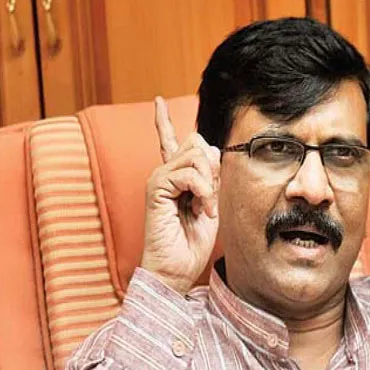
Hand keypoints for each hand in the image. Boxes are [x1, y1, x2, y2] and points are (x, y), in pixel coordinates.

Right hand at [140, 96, 220, 293]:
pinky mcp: (156, 188)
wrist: (177, 269)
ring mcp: (158, 179)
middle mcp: (164, 174)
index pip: (170, 141)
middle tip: (210, 199)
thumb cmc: (192, 243)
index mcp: (176, 177)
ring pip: (195, 155)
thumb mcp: (211, 204)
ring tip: (205, 210)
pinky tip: (201, 211)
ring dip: (209, 185)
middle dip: (212, 168)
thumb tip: (210, 149)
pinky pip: (188, 173)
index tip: (157, 101)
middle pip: (196, 143)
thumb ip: (210, 177)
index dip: (163, 120)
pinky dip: (202, 192)